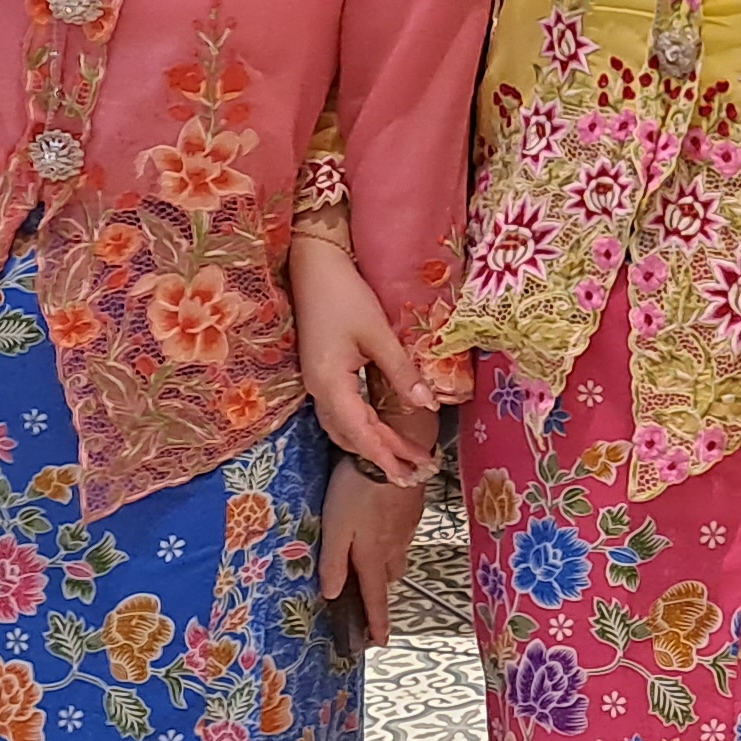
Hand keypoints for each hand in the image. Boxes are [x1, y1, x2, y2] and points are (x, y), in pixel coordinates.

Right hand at [288, 228, 443, 481]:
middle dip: (383, 456)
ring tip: (402, 458)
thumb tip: (428, 405)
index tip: (408, 474)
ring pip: (344, 427)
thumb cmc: (344, 295)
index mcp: (331, 384)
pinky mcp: (320, 374)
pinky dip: (361, 428)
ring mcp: (316, 383)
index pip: (362, 432)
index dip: (386, 455)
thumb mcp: (377, 333)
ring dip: (372, 444)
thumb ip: (401, 371)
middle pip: (352, 435)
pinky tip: (377, 430)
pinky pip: (340, 413)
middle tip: (414, 473)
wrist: (312, 266)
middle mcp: (319, 390)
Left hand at [317, 463, 423, 648]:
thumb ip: (333, 562)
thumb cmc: (356, 491)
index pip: (375, 598)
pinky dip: (394, 533)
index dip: (377, 622)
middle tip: (367, 581)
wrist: (392, 455)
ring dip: (388, 558)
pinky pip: (404, 531)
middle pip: (390, 576)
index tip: (380, 642)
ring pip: (399, 553)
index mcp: (373, 557)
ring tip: (373, 547)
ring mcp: (408, 527)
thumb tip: (332, 594)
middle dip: (380, 583)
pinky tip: (383, 517)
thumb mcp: (335, 528)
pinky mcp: (414, 508)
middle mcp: (395, 547)